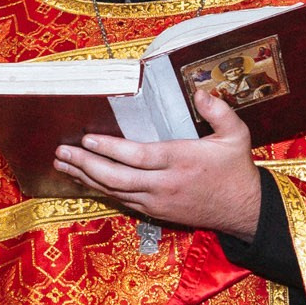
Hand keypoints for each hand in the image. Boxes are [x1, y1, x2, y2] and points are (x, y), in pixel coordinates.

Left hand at [53, 90, 262, 238]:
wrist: (244, 210)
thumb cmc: (237, 169)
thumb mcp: (237, 135)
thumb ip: (219, 111)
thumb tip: (199, 92)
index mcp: (181, 160)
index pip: (138, 156)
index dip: (110, 149)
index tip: (87, 139)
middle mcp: (165, 184)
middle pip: (117, 178)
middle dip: (85, 164)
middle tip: (61, 153)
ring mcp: (157, 202)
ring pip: (114, 192)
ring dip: (86, 178)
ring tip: (63, 165)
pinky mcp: (156, 212)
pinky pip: (122, 201)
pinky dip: (101, 190)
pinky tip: (85, 180)